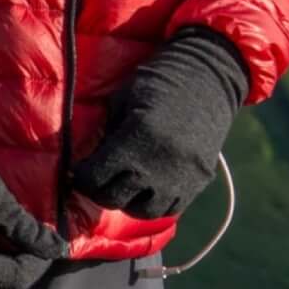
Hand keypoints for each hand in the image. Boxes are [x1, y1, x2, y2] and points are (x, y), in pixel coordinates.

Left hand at [71, 27, 248, 218]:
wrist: (210, 78)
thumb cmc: (159, 81)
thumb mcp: (122, 101)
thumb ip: (106, 135)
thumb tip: (90, 163)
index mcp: (137, 139)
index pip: (94, 179)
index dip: (80, 177)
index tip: (78, 171)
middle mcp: (159, 165)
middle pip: (114, 199)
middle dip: (98, 190)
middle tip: (96, 179)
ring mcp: (182, 177)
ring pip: (143, 211)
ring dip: (128, 201)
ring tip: (124, 185)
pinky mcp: (200, 180)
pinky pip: (171, 207)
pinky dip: (155, 202)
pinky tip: (147, 188)